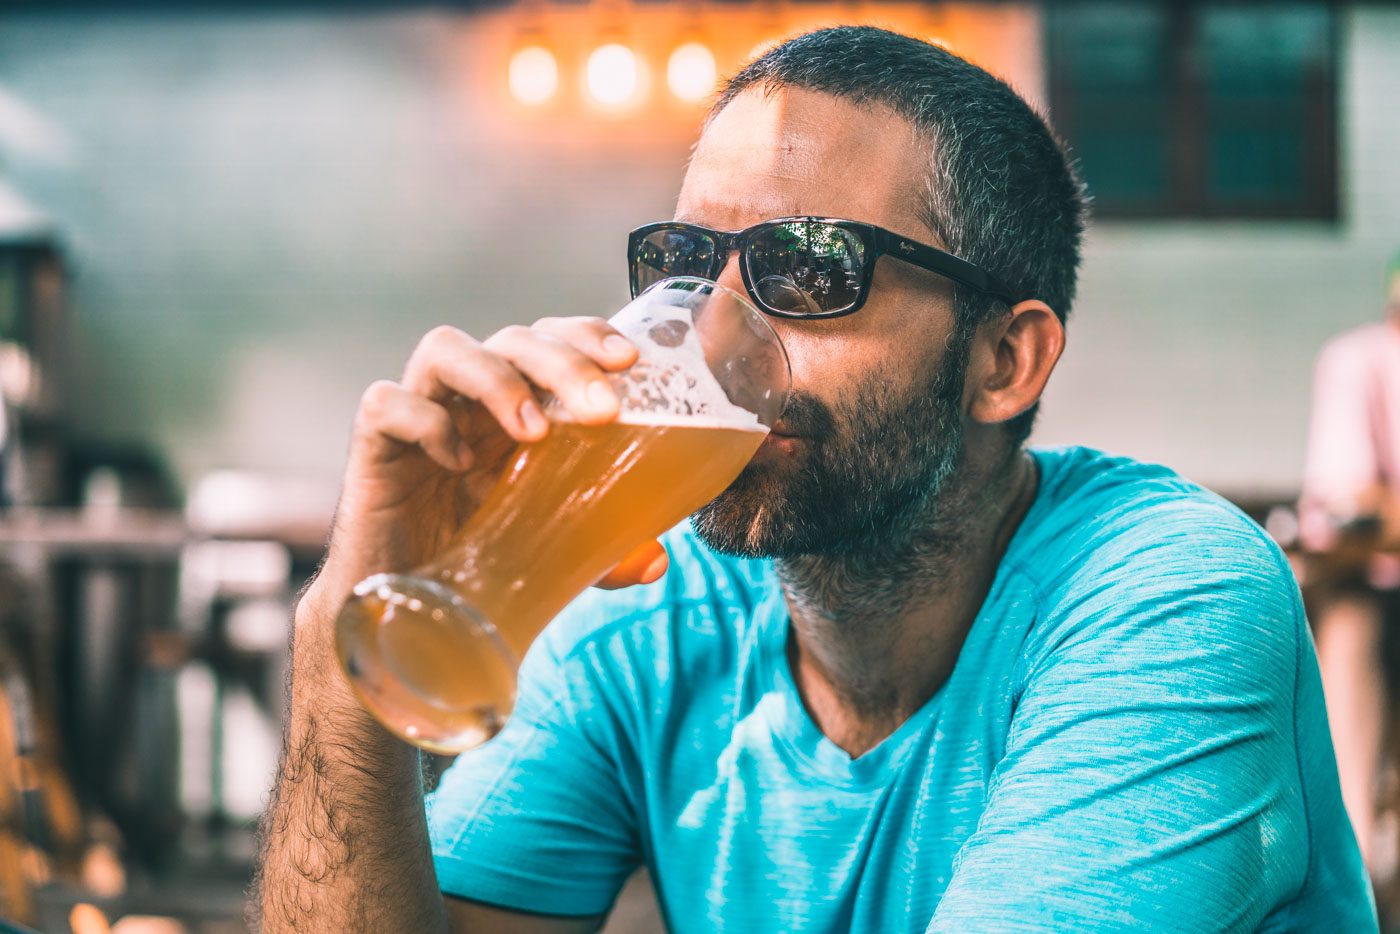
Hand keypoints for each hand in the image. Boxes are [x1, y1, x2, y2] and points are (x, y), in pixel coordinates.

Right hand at [303, 316, 668, 621]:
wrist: (404, 614)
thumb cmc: (479, 561)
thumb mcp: (555, 552)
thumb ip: (604, 551)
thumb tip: (655, 561)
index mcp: (518, 406)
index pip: (553, 338)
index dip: (588, 335)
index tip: (631, 360)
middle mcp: (470, 399)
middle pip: (512, 339)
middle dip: (561, 361)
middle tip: (602, 408)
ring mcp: (419, 415)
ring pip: (446, 348)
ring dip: (497, 379)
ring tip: (535, 432)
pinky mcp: (373, 446)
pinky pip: (386, 403)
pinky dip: (424, 421)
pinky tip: (460, 463)